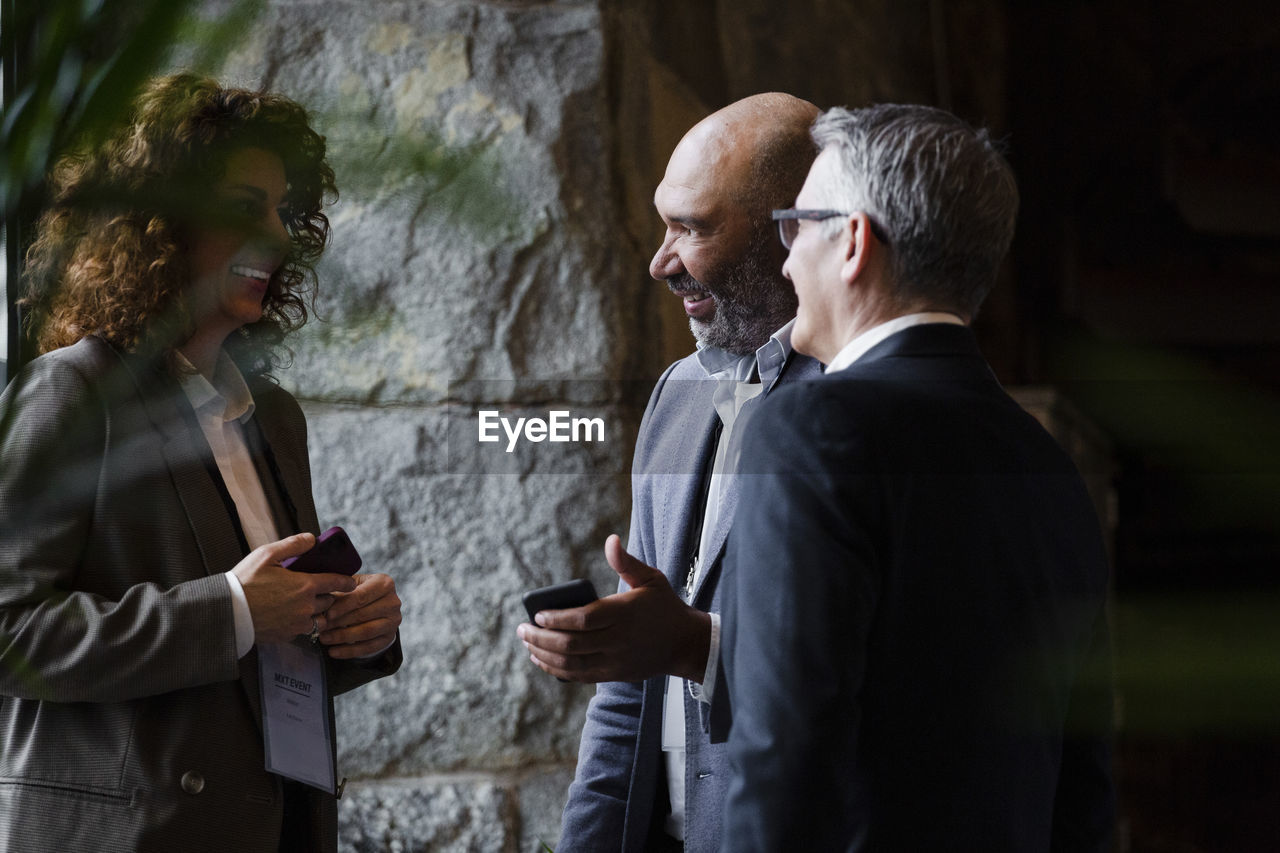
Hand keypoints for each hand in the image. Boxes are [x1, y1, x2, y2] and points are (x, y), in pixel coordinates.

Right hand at [232, 533, 357, 643]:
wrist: (227, 612)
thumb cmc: (244, 582)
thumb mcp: (266, 555)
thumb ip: (292, 545)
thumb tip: (311, 539)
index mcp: (305, 586)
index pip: (336, 582)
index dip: (346, 581)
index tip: (351, 582)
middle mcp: (306, 607)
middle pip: (329, 602)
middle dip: (327, 596)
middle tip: (317, 590)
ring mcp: (297, 624)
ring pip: (318, 619)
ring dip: (316, 612)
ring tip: (304, 605)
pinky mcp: (287, 636)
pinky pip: (303, 631)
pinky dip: (301, 624)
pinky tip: (289, 616)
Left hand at [317, 573, 401, 658]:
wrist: (375, 603)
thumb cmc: (358, 591)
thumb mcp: (351, 586)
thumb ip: (339, 592)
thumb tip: (322, 604)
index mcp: (384, 583)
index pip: (361, 596)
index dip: (343, 606)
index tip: (327, 614)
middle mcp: (393, 602)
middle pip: (363, 615)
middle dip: (339, 623)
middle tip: (321, 628)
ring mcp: (394, 621)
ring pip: (366, 632)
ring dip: (342, 637)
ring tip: (324, 639)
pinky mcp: (390, 637)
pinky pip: (369, 647)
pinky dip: (349, 651)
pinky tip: (333, 652)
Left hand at [516, 534, 710, 682]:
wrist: (685, 644)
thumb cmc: (664, 606)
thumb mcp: (651, 578)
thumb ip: (626, 562)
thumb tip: (610, 540)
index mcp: (624, 613)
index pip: (583, 619)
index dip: (557, 619)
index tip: (537, 615)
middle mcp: (618, 640)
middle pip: (571, 644)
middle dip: (541, 638)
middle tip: (522, 629)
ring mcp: (615, 660)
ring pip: (572, 663)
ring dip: (544, 654)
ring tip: (528, 643)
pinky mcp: (613, 674)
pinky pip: (579, 676)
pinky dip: (557, 670)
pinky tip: (542, 660)